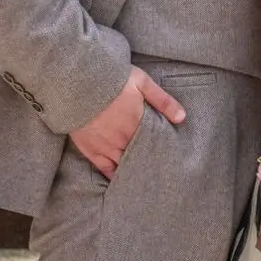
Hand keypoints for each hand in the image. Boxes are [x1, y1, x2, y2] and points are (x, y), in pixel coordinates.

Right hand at [69, 67, 184, 178]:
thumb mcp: (143, 84)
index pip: (154, 144)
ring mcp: (104, 146)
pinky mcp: (89, 149)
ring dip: (132, 168)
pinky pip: (103, 168)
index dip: (160, 151)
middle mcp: (122, 139)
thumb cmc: (112, 80)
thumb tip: (182, 118)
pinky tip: (120, 179)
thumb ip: (163, 101)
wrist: (78, 83)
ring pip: (123, 164)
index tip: (169, 158)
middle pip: (139, 156)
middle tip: (158, 169)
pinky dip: (112, 174)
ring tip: (142, 176)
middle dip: (148, 161)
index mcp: (137, 124)